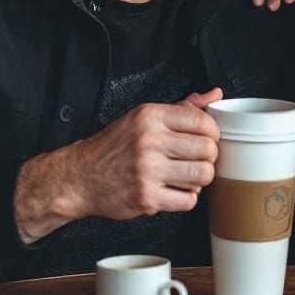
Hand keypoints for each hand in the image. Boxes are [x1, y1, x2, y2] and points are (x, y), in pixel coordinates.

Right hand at [14, 88, 222, 242]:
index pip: (203, 121)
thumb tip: (215, 94)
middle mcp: (149, 141)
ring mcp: (147, 170)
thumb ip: (182, 107)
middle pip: (208, 150)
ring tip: (186, 176)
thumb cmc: (115, 146)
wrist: (80, 177)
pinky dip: (186, 198)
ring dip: (199, 179)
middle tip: (197, 160)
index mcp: (150, 116)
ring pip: (203, 176)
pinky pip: (188, 201)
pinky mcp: (146, 197)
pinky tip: (173, 190)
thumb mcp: (144, 117)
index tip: (206, 139)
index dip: (212, 133)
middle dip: (208, 157)